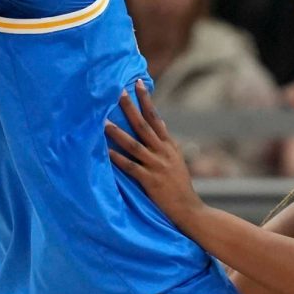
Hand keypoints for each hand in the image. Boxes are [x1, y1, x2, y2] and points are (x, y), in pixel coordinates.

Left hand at [106, 81, 203, 229]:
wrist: (190, 210)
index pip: (156, 117)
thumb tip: (160, 124)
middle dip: (130, 108)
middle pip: (144, 125)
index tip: (137, 83)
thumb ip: (166, 143)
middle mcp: (163, 152)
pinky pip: (131, 167)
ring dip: (118, 133)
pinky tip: (106, 152)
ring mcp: (157, 166)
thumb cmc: (179, 187)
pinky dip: (118, 159)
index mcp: (169, 146)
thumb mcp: (176, 160)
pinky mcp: (151, 181)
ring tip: (103, 122)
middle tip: (117, 92)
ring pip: (135, 144)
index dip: (146, 100)